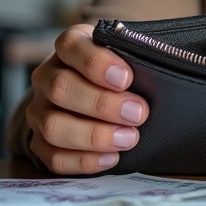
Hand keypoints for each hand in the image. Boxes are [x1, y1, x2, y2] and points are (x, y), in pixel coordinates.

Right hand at [26, 24, 149, 173]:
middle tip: (138, 113)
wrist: (92, 93)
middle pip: (61, 88)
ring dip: (93, 136)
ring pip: (54, 126)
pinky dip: (84, 160)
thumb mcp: (126, 53)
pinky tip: (112, 157)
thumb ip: (137, 55)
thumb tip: (166, 66)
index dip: (97, 63)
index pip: (71, 45)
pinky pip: (53, 157)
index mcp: (70, 46)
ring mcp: (39, 110)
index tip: (126, 79)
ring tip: (129, 138)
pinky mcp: (39, 142)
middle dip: (102, 104)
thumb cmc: (118, 69)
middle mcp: (47, 76)